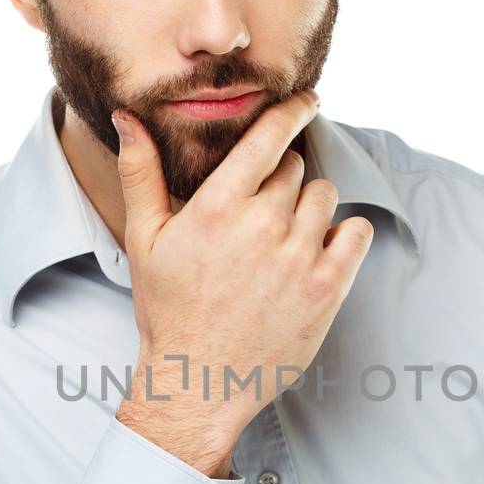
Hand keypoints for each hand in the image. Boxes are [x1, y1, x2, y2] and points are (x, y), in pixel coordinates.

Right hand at [111, 90, 374, 473]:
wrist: (198, 382)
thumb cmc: (169, 311)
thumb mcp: (144, 239)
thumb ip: (141, 172)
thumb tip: (127, 117)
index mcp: (218, 207)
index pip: (269, 136)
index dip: (293, 111)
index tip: (307, 102)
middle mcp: (263, 227)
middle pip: (295, 169)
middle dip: (281, 181)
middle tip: (261, 214)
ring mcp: (299, 258)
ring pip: (325, 196)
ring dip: (310, 207)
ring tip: (283, 238)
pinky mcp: (327, 289)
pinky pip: (356, 232)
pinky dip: (344, 233)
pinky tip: (319, 250)